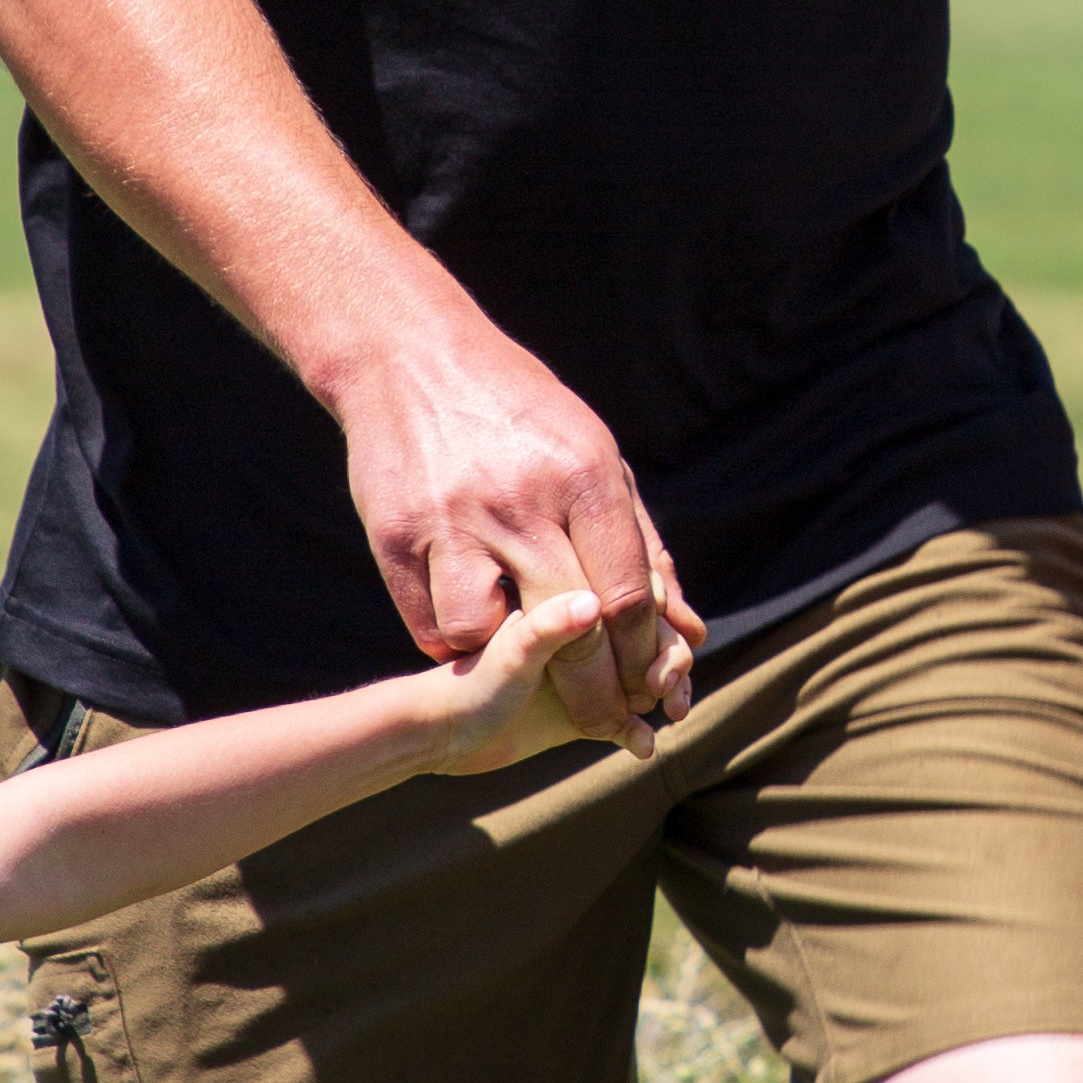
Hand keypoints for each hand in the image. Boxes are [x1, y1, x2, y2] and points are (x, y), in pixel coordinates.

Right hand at [330, 307, 702, 737]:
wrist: (411, 359)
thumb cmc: (524, 422)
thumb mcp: (597, 460)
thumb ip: (643, 548)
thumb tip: (688, 635)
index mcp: (583, 475)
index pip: (627, 596)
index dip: (645, 657)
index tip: (652, 687)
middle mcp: (519, 500)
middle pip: (573, 630)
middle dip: (600, 694)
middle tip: (611, 723)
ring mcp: (451, 519)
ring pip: (488, 636)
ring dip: (510, 665)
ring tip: (524, 661)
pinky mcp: (393, 537)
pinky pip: (429, 625)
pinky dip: (453, 642)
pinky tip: (472, 626)